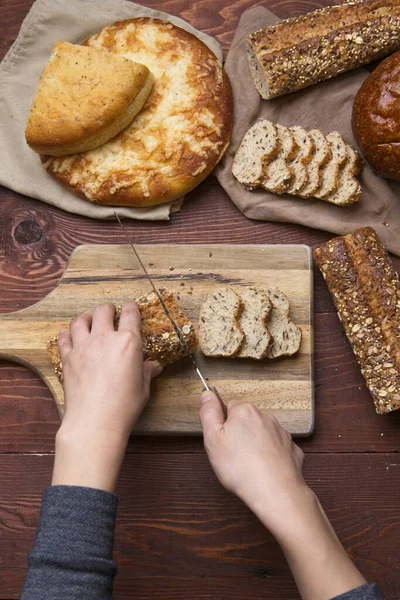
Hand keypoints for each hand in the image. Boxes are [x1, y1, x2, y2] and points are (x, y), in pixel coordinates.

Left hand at [52, 301, 161, 491]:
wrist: (94, 421)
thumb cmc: (124, 406)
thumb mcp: (143, 388)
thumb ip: (147, 372)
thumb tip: (154, 366)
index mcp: (128, 342)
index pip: (130, 313)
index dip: (131, 307)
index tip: (131, 307)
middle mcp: (105, 338)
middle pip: (103, 310)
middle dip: (108, 309)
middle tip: (111, 313)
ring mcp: (83, 347)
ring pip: (80, 320)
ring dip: (86, 317)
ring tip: (89, 321)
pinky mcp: (67, 358)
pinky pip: (64, 338)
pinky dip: (67, 334)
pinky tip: (70, 336)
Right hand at [199, 391, 306, 536]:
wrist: (275, 492)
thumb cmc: (240, 468)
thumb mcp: (213, 440)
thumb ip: (208, 413)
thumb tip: (207, 393)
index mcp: (244, 412)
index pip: (228, 407)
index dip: (222, 425)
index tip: (222, 442)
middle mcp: (266, 417)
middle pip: (246, 420)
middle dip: (239, 433)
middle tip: (232, 455)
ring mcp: (282, 433)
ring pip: (262, 433)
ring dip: (256, 443)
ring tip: (249, 465)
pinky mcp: (292, 449)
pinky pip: (277, 448)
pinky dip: (271, 455)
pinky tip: (266, 470)